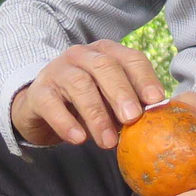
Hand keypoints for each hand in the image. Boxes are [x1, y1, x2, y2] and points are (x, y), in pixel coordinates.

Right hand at [10, 40, 166, 149]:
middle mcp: (82, 56)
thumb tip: (158, 120)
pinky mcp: (38, 92)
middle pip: (104, 67)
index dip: (145, 78)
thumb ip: (131, 105)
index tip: (156, 101)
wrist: (41, 108)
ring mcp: (57, 70)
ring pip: (79, 85)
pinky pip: (51, 104)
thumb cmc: (86, 103)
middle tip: (132, 119)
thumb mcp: (111, 100)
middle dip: (121, 93)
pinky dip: (66, 122)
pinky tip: (79, 139)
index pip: (131, 59)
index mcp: (106, 53)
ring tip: (108, 141)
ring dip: (96, 114)